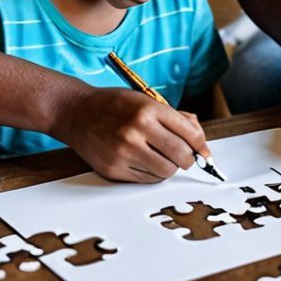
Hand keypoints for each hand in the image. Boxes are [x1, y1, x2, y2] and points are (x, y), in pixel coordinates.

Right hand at [57, 88, 210, 182]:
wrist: (76, 112)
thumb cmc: (114, 105)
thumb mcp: (145, 100)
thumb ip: (174, 117)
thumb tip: (199, 140)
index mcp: (149, 109)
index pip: (189, 133)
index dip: (201, 145)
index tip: (204, 153)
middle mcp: (137, 129)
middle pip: (181, 156)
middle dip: (188, 159)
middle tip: (185, 158)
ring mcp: (124, 151)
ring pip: (165, 172)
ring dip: (169, 168)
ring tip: (161, 158)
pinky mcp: (113, 169)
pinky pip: (146, 180)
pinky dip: (151, 174)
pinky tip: (145, 161)